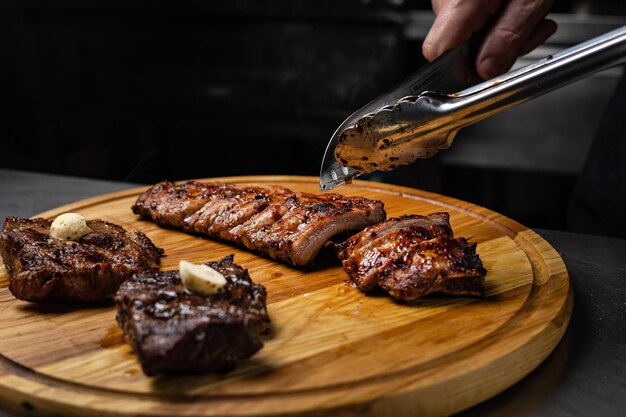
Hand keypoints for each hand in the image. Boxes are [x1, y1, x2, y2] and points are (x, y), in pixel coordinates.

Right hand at [422, 0, 556, 79]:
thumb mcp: (529, 1)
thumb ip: (507, 40)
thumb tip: (486, 71)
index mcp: (458, 3)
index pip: (438, 55)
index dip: (463, 69)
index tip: (489, 66)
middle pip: (453, 46)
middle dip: (490, 51)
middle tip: (526, 35)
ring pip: (463, 34)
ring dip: (496, 35)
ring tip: (526, 16)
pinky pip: (467, 17)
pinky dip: (493, 19)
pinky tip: (513, 8)